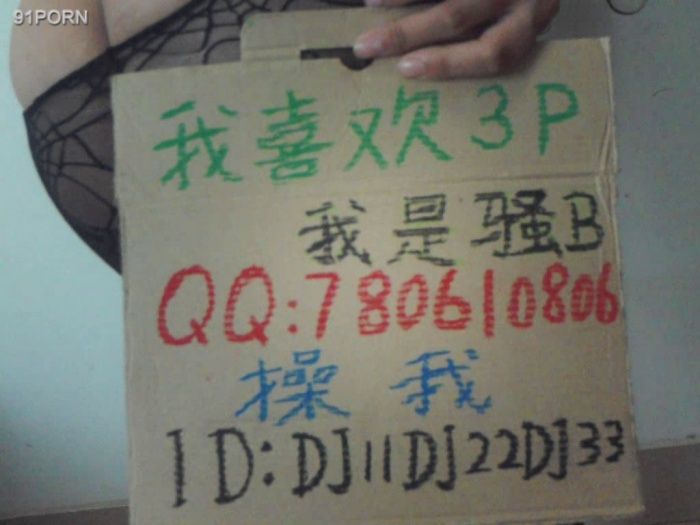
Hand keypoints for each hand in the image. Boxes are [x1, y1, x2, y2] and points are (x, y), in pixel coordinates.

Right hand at [353, 0, 558, 79]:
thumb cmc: (519, 1)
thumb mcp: (517, 21)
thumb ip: (487, 42)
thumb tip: (419, 67)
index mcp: (529, 21)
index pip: (495, 52)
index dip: (449, 63)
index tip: (406, 68)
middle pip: (457, 15)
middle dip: (407, 32)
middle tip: (367, 46)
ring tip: (370, 4)